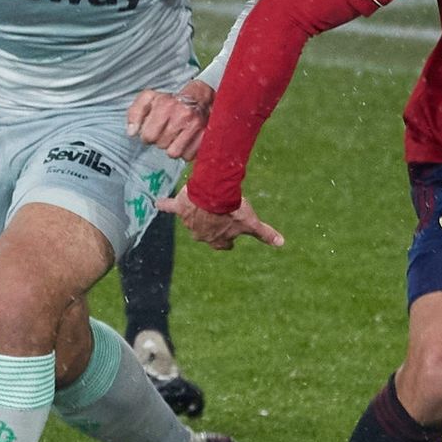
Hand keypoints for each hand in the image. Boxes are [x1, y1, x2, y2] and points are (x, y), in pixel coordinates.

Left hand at [126, 81, 210, 159]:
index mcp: (165, 105)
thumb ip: (135, 113)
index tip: (153, 130)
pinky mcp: (206, 135)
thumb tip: (131, 132)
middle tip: (166, 132)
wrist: (199, 97)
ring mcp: (195, 125)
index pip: (148, 136)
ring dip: (173, 148)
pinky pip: (189, 156)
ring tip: (175, 138)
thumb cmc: (171, 101)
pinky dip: (186, 151)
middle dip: (161, 140)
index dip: (148, 135)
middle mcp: (181, 115)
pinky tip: (186, 141)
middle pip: (161, 145)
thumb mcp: (149, 99)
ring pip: (174, 153)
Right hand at [156, 184, 283, 249]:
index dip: (227, 239)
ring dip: (195, 212)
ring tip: (200, 201)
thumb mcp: (251, 222)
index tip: (230, 235)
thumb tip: (282, 243)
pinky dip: (164, 204)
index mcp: (219, 240)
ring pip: (191, 220)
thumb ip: (264, 233)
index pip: (223, 244)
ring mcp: (190, 222)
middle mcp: (202, 235)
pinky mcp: (180, 208)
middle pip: (206, 233)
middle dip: (211, 225)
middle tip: (217, 214)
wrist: (215, 196)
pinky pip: (169, 207)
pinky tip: (159, 203)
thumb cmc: (234, 210)